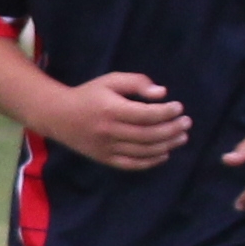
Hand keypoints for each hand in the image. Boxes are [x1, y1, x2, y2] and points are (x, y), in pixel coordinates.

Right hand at [50, 70, 189, 168]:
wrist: (58, 116)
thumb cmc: (89, 95)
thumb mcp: (111, 81)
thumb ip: (137, 82)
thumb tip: (161, 93)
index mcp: (111, 110)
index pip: (146, 115)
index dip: (167, 112)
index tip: (179, 107)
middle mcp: (109, 131)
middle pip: (148, 134)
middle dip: (172, 129)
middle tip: (186, 123)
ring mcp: (106, 148)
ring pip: (143, 151)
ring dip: (167, 145)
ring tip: (181, 137)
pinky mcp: (104, 158)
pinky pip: (131, 164)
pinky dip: (150, 161)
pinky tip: (164, 154)